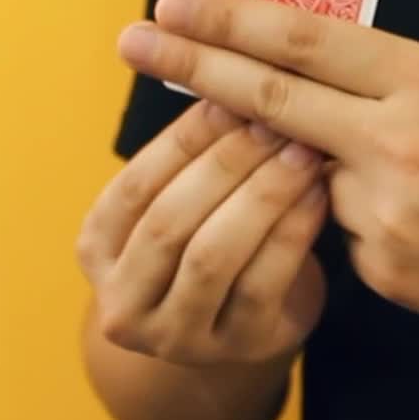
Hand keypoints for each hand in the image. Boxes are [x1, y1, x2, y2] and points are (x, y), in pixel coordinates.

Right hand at [76, 100, 329, 365]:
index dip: (184, 139)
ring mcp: (176, 336)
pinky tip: (321, 193)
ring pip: (211, 256)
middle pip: (169, 223)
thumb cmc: (215, 235)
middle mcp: (123, 301)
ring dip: (261, 196)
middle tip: (277, 118)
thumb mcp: (188, 196)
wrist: (245, 323)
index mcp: (97, 248)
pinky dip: (292, 232)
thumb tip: (230, 70)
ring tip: (303, 151)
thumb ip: (196, 151)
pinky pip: (262, 283)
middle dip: (226, 164)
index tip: (233, 94)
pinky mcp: (236, 349)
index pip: (135, 185)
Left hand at [116, 0, 418, 334]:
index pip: (303, 42)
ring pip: (321, 182)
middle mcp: (395, 147)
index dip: (229, 19)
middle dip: (189, 67)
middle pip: (267, 101)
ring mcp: (389, 218)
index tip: (173, 2)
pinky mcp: (393, 276)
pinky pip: (355, 239)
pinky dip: (376, 221)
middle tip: (132, 42)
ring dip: (340, 169)